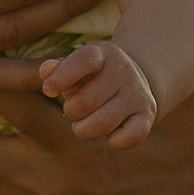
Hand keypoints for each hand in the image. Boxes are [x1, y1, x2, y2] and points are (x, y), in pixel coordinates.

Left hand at [39, 43, 157, 148]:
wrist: (137, 78)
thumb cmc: (93, 76)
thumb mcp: (76, 66)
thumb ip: (57, 68)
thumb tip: (46, 71)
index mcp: (102, 54)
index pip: (83, 59)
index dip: (62, 76)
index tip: (48, 90)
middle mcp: (123, 71)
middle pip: (85, 102)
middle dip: (71, 111)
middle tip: (73, 109)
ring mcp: (137, 94)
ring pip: (102, 123)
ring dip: (84, 130)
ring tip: (83, 124)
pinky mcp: (147, 115)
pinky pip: (127, 138)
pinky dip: (113, 141)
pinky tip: (109, 132)